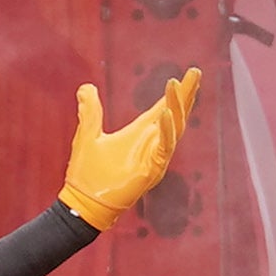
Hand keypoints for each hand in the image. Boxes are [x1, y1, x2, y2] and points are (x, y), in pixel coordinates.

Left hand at [58, 70, 200, 229]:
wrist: (81, 203)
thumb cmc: (87, 174)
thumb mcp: (88, 134)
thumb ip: (90, 111)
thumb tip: (86, 87)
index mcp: (140, 133)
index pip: (164, 108)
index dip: (176, 92)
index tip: (189, 74)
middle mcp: (151, 143)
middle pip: (176, 114)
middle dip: (186, 94)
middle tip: (195, 72)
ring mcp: (154, 157)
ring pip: (175, 128)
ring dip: (177, 106)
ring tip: (176, 84)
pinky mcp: (152, 170)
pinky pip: (165, 147)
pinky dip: (167, 130)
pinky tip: (166, 113)